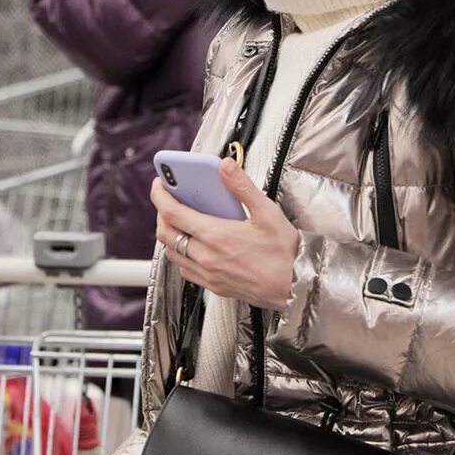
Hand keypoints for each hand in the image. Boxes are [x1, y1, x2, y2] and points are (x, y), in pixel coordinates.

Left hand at [152, 158, 300, 309]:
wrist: (296, 287)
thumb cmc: (284, 253)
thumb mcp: (267, 213)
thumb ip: (242, 187)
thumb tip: (225, 166)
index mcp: (216, 236)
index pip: (172, 213)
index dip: (160, 196)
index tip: (159, 184)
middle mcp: (206, 257)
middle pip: (165, 234)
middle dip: (160, 214)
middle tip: (168, 201)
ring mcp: (208, 274)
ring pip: (172, 254)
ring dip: (169, 235)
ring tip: (179, 221)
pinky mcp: (213, 286)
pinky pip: (185, 270)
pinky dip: (181, 255)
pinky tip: (194, 246)